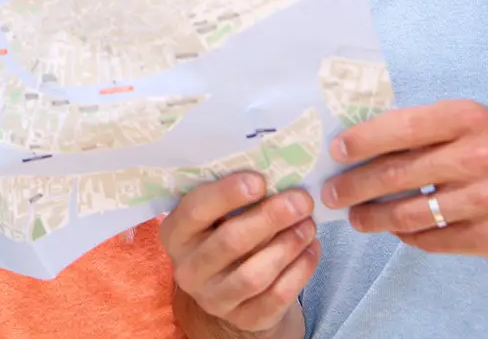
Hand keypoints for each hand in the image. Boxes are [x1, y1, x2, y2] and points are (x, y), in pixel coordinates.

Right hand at [160, 172, 317, 336]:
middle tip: (301, 200)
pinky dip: (300, 270)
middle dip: (270, 218)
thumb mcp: (216, 216)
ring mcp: (214, 299)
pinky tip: (312, 248)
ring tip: (309, 224)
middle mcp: (188, 269)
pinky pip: (276, 296)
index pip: (196, 211)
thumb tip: (272, 169)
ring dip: (288, 245)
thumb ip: (231, 195)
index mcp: (175, 234)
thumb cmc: (224, 234)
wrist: (231, 288)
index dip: (227, 194)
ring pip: (255, 273)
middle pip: (230, 241)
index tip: (260, 180)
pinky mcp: (245, 318)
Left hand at [322, 99, 487, 258]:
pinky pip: (434, 240)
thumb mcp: (467, 121)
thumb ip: (421, 129)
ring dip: (374, 218)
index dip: (363, 141)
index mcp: (468, 120)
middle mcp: (480, 158)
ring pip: (411, 214)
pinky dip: (408, 235)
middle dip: (355, 186)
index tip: (335, 151)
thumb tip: (356, 143)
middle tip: (330, 194)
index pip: (402, 128)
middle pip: (399, 174)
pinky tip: (395, 230)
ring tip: (355, 217)